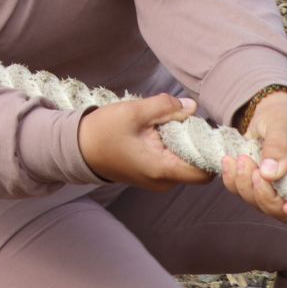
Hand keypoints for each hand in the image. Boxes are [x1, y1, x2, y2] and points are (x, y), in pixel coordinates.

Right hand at [77, 95, 215, 191]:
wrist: (76, 147)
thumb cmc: (102, 132)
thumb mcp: (133, 112)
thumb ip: (165, 106)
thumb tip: (192, 106)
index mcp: (162, 169)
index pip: (205, 171)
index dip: (210, 152)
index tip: (205, 131)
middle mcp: (163, 181)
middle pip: (196, 164)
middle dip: (193, 141)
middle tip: (179, 119)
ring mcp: (156, 180)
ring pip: (184, 162)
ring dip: (181, 142)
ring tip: (163, 124)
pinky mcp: (150, 175)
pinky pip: (171, 162)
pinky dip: (170, 146)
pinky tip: (155, 132)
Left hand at [222, 93, 286, 224]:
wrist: (268, 113)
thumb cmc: (285, 117)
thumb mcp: (284, 126)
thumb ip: (279, 146)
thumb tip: (270, 174)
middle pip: (285, 213)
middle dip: (264, 195)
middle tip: (253, 168)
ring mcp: (280, 189)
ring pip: (262, 205)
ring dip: (245, 185)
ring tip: (241, 158)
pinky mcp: (260, 185)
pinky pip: (244, 194)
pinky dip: (233, 181)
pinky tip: (230, 161)